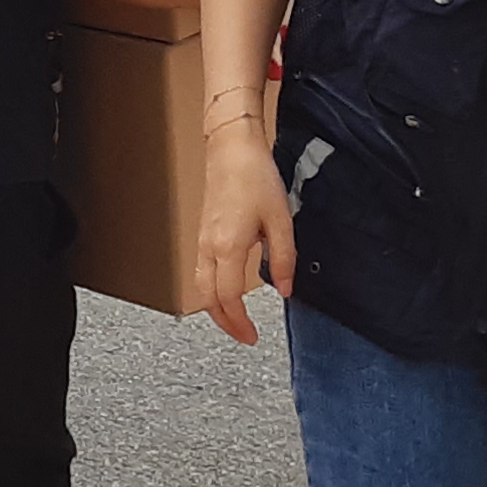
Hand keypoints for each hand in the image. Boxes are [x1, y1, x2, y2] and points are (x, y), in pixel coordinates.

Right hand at [196, 119, 292, 344]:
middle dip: (224, 323)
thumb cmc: (255, 178)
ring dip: (215, 308)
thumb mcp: (280, 221)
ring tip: (234, 319)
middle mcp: (209, 247)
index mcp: (228, 247)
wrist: (232, 150)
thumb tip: (285, 288)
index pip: (229, 298)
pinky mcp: (203, 234)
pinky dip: (211, 290)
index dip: (240, 322)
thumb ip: (283, 259)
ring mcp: (202, 240)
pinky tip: (226, 291)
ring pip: (200, 286)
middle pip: (207, 298)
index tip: (253, 336)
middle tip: (244, 336)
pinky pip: (201, 271)